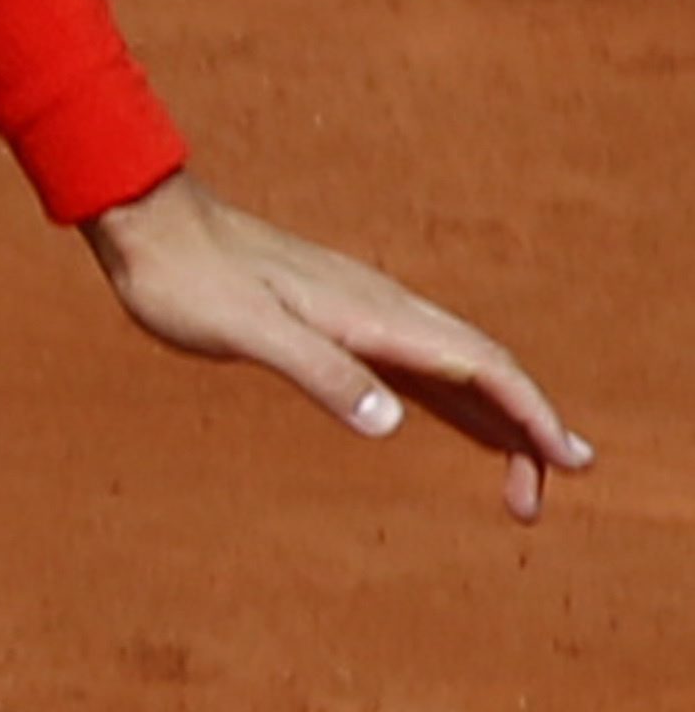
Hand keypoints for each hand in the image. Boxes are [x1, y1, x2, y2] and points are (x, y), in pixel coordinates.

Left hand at [86, 171, 592, 523]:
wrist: (149, 223)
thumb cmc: (187, 280)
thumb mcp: (246, 331)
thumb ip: (318, 372)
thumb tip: (391, 422)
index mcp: (371, 313)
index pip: (478, 365)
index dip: (527, 414)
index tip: (562, 461)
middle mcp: (381, 308)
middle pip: (482, 367)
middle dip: (527, 426)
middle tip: (553, 488)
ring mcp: (361, 312)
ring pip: (455, 365)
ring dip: (495, 417)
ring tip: (525, 474)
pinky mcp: (335, 319)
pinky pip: (415, 363)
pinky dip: (451, 399)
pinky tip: (458, 423)